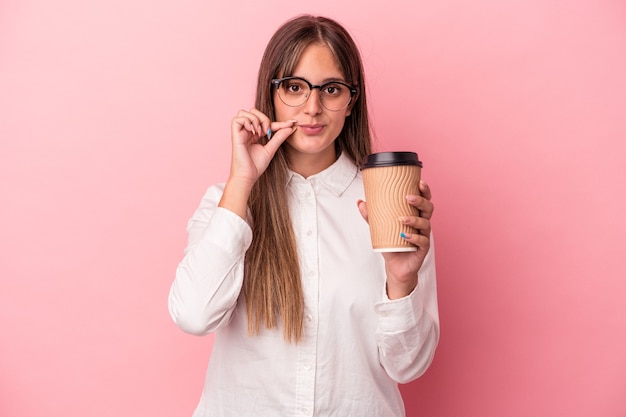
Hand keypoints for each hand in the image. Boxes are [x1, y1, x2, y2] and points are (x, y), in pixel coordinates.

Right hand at [229, 108, 296, 186]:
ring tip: (260, 132)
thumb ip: (279, 137)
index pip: (267, 123)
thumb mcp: (271, 149)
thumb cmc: (256, 166)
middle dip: (264, 118)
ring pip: (244, 112)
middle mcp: (247, 131)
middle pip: (253, 111)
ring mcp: (240, 132)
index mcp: (254, 134)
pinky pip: (237, 119)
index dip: (279, 122)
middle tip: (268, 131)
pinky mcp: (234, 135)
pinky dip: (247, 122)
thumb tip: (290, 128)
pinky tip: (253, 132)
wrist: (248, 176)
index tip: (292, 123)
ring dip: (255, 119)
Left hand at [357, 180, 433, 298]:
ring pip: (425, 223)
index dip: (425, 190)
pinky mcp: (423, 249)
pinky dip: (414, 237)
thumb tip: (360, 201)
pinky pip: (422, 241)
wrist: (395, 266)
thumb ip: (371, 215)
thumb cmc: (391, 244)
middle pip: (429, 208)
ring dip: (414, 219)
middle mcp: (422, 224)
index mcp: (416, 215)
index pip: (425, 199)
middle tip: (408, 197)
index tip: (419, 182)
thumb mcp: (379, 228)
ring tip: (401, 218)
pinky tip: (405, 235)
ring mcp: (424, 236)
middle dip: (420, 201)